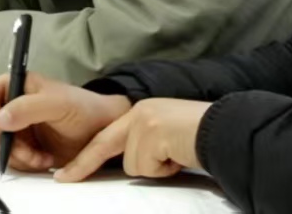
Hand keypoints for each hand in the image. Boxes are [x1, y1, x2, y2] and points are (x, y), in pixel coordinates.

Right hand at [0, 73, 127, 172]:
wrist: (102, 131)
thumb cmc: (82, 108)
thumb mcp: (58, 103)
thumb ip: (28, 107)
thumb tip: (0, 120)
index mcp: (12, 86)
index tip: (3, 126)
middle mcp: (8, 106)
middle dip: (4, 141)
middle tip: (28, 150)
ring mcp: (13, 128)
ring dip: (14, 155)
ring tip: (40, 157)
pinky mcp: (20, 147)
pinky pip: (6, 158)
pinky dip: (21, 163)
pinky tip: (43, 161)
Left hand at [59, 98, 209, 181]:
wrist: (228, 131)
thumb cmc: (200, 140)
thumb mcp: (166, 139)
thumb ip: (145, 145)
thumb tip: (129, 164)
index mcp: (140, 113)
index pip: (105, 138)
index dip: (84, 158)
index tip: (63, 174)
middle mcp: (139, 113)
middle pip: (108, 148)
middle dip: (84, 165)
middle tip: (63, 179)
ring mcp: (144, 121)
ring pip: (132, 165)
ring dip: (155, 169)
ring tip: (176, 157)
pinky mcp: (152, 133)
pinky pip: (147, 167)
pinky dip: (165, 170)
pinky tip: (180, 156)